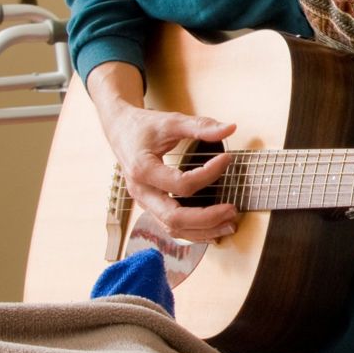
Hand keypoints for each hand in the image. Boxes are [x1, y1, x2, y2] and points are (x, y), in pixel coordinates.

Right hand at [89, 62, 237, 242]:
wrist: (121, 131)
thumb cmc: (143, 126)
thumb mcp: (171, 121)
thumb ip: (200, 126)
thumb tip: (231, 128)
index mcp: (142, 170)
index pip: (182, 184)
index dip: (209, 174)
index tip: (227, 158)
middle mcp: (141, 192)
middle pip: (174, 218)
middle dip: (207, 218)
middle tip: (233, 210)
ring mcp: (144, 202)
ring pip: (172, 228)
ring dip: (203, 231)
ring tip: (230, 225)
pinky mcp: (151, 206)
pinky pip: (171, 226)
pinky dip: (194, 231)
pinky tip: (214, 228)